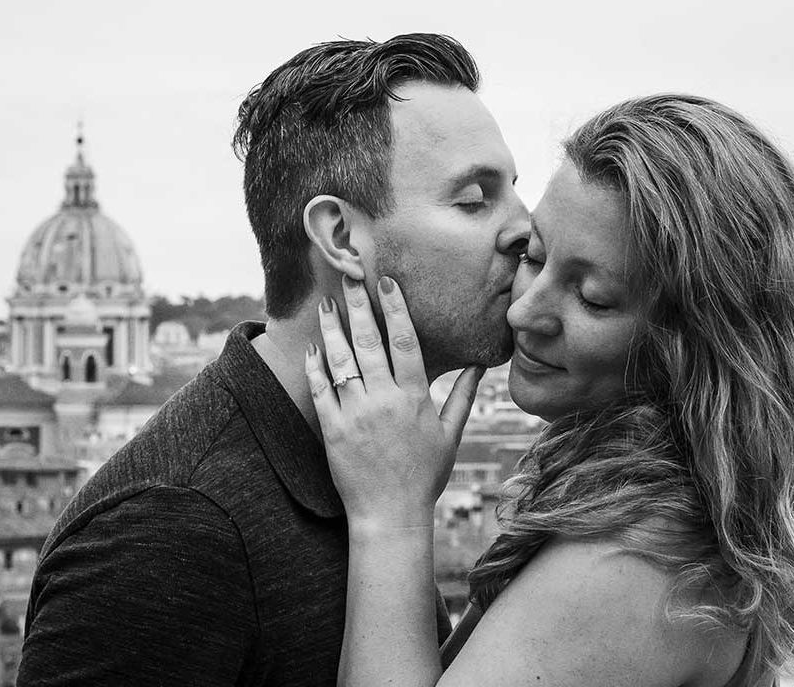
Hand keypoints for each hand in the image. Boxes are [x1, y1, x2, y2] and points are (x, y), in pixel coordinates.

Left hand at [306, 275, 484, 532]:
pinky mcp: (333, 430)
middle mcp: (385, 400)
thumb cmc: (424, 477)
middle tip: (350, 277)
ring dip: (333, 329)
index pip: (406, 341)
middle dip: (359, 305)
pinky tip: (312, 347)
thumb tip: (481, 366)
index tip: (387, 283)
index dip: (396, 309)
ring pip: (342, 360)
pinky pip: (321, 391)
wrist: (390, 516)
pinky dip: (316, 367)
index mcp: (414, 398)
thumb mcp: (450, 436)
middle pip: (370, 341)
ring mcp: (357, 414)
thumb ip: (462, 397)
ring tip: (326, 304)